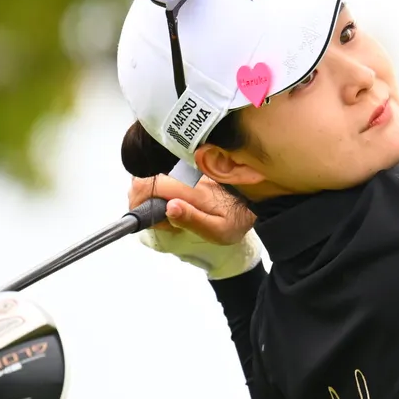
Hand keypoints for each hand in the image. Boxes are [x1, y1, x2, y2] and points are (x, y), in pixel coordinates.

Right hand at [127, 174, 261, 278]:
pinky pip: (166, 174)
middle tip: (161, 219)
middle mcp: (186, 174)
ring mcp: (188, 169)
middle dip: (142, 200)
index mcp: (190, 189)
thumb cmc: (238, 218)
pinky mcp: (191, 167)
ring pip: (154, 176)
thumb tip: (168, 207)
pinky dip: (164, 189)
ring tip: (172, 212)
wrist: (261, 199)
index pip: (146, 185)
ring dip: (153, 195)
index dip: (138, 203)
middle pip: (145, 179)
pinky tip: (179, 202)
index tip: (148, 220)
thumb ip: (192, 220)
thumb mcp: (218, 231)